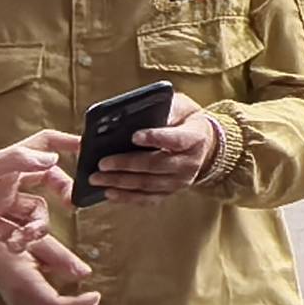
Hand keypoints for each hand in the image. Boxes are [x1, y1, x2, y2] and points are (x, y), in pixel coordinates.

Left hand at [0, 129, 76, 243]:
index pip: (42, 145)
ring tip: (25, 239)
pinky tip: (14, 247)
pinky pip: (12, 233)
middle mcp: (4, 181)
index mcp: (5, 162)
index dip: (65, 144)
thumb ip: (15, 163)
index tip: (87, 150)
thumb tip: (52, 161)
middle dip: (60, 192)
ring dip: (36, 226)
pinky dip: (18, 241)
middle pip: (45, 183)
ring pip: (31, 213)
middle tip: (69, 205)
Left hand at [98, 107, 227, 196]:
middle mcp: (189, 162)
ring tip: (97, 178)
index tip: (134, 136)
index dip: (155, 138)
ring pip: (148, 184)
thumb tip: (139, 112)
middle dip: (126, 164)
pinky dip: (127, 197)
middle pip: (156, 165)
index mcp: (194, 137)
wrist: (206, 146)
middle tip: (102, 163)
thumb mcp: (182, 106)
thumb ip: (165, 107)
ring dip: (120, 183)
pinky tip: (109, 193)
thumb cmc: (186, 121)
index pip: (175, 139)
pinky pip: (148, 198)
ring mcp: (180, 181)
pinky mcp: (171, 191)